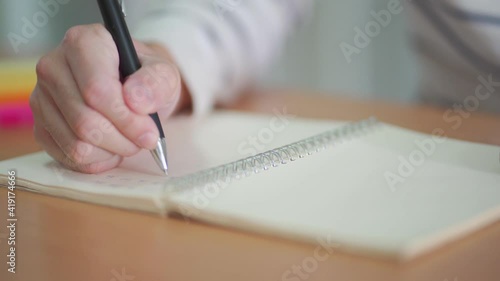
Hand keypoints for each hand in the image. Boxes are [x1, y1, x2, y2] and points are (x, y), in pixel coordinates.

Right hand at [30, 24, 189, 173]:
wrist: (133, 90)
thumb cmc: (146, 79)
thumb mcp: (164, 74)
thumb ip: (156, 82)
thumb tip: (135, 99)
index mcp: (84, 42)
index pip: (96, 91)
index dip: (126, 119)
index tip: (150, 133)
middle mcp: (54, 65)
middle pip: (85, 121)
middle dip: (123, 140)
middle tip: (145, 140)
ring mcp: (41, 96)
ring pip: (77, 143)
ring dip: (113, 151)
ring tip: (130, 140)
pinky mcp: (41, 124)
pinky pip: (68, 156)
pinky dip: (98, 160)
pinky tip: (112, 147)